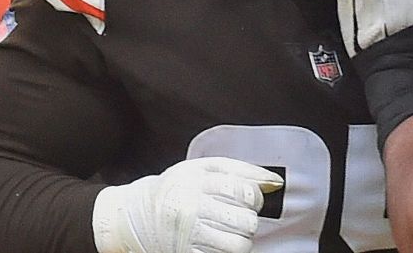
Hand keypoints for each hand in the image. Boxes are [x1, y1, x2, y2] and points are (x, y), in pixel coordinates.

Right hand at [92, 156, 282, 252]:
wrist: (135, 216)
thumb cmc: (177, 188)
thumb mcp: (204, 168)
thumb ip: (242, 171)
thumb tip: (277, 183)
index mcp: (196, 180)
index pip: (246, 192)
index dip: (255, 198)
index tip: (248, 200)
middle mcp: (190, 207)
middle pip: (246, 221)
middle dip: (248, 220)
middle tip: (238, 216)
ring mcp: (187, 234)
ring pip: (238, 245)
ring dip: (241, 239)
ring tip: (230, 231)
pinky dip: (228, 251)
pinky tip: (220, 242)